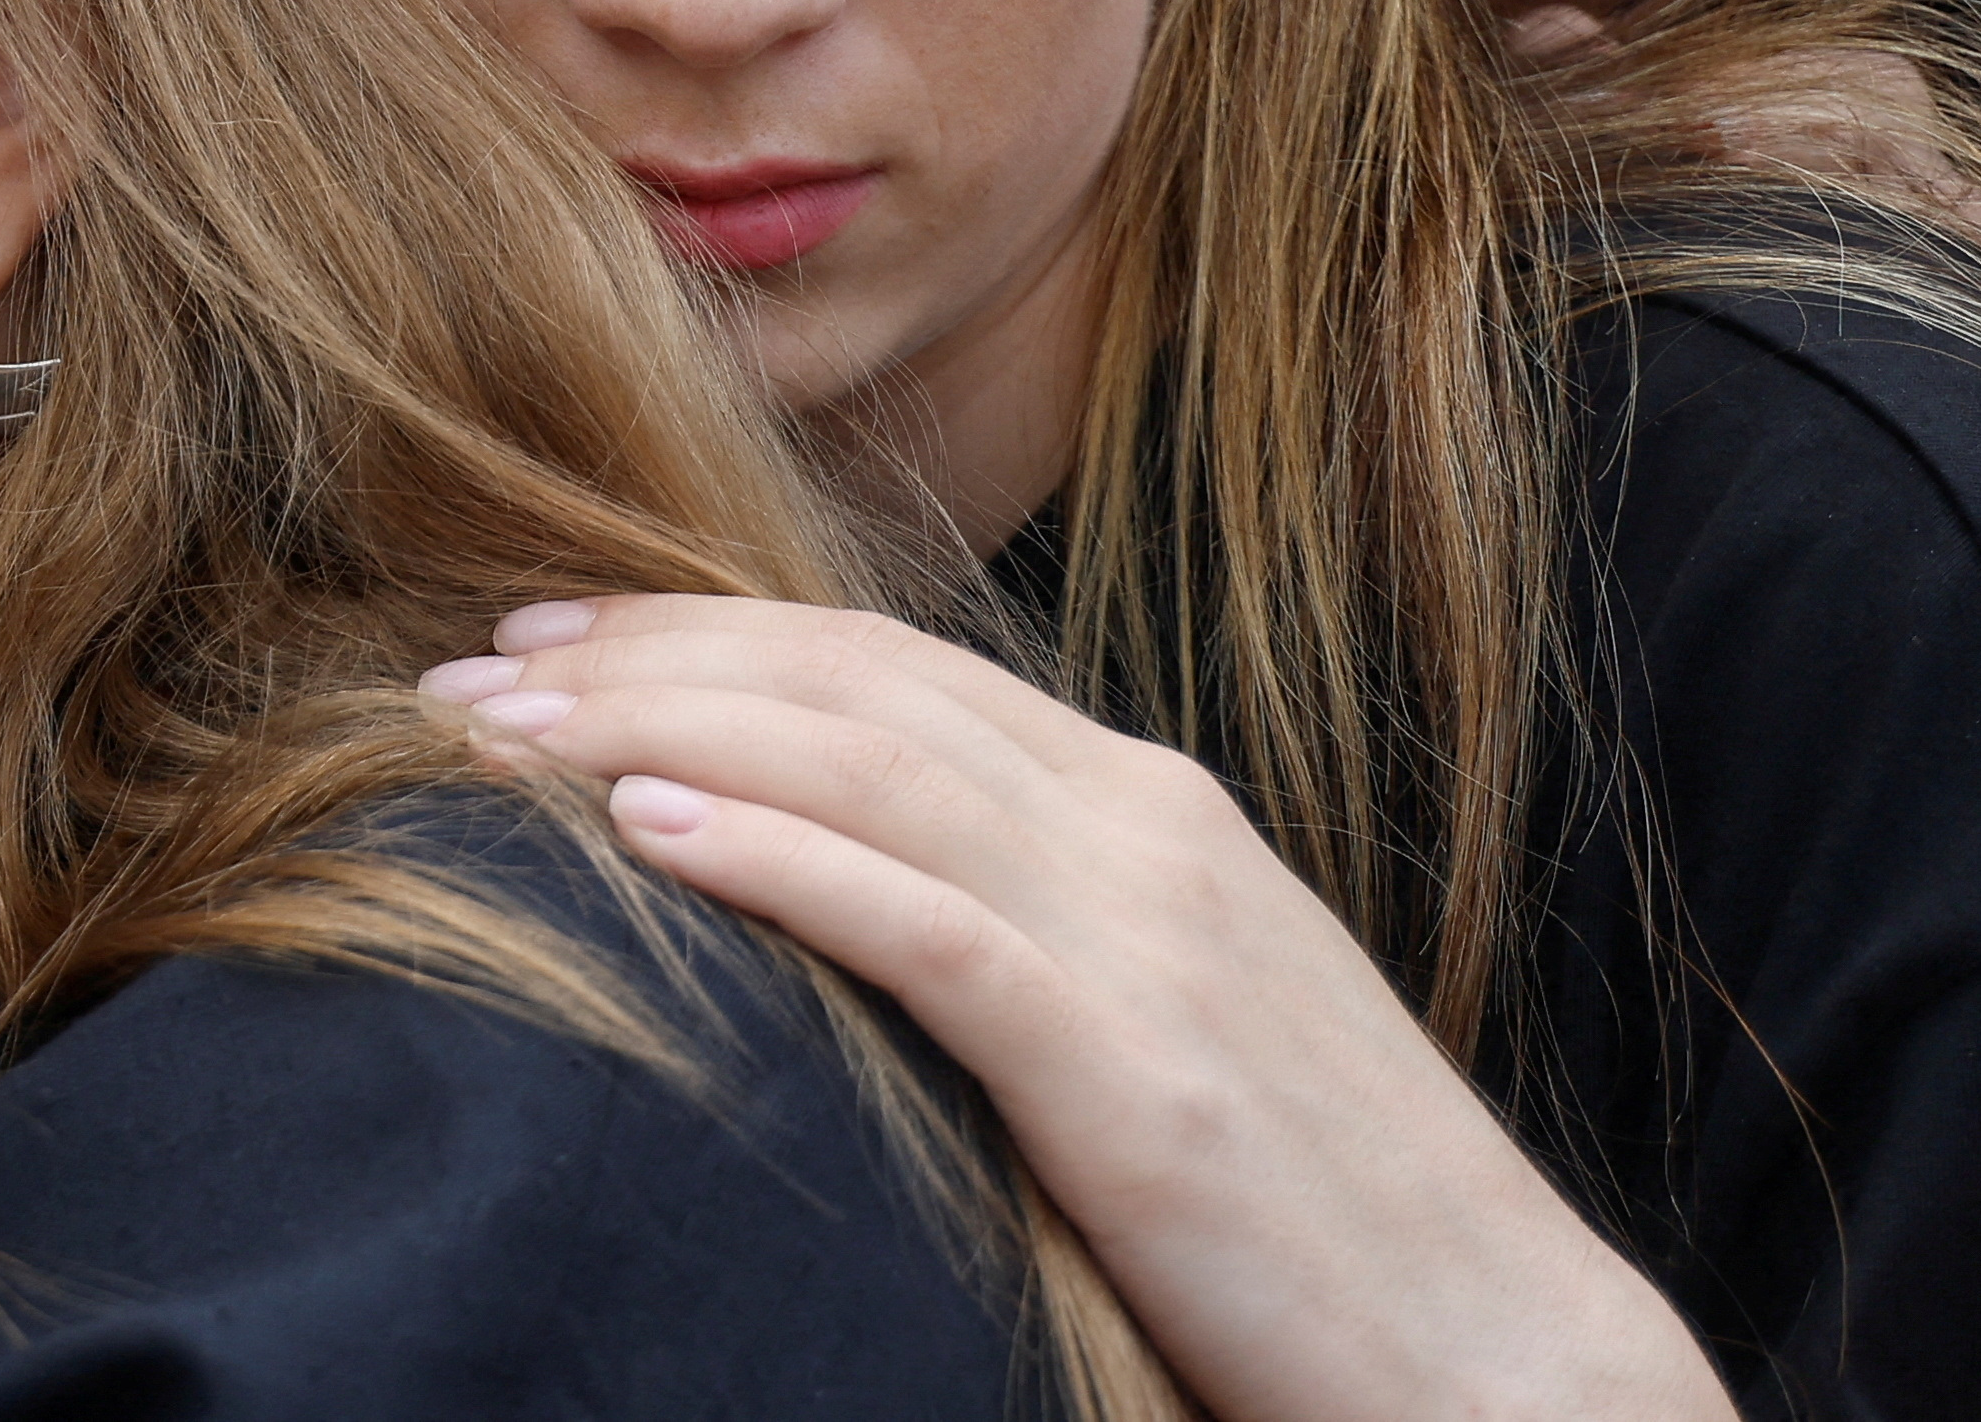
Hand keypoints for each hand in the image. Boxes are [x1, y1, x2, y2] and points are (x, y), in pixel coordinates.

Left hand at [422, 595, 1727, 1421]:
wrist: (1516, 1370)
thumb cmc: (1316, 1210)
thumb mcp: (1160, 1014)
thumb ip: (1027, 920)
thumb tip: (843, 877)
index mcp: (1145, 806)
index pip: (874, 663)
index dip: (690, 632)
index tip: (535, 643)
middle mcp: (1143, 833)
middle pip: (837, 687)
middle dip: (633, 660)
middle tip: (464, 677)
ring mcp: (1151, 943)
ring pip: (858, 770)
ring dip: (650, 732)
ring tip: (495, 740)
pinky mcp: (1143, 1077)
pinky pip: (926, 929)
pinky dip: (776, 858)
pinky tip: (641, 833)